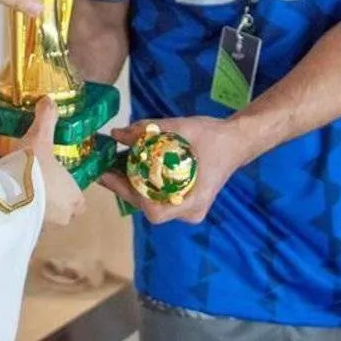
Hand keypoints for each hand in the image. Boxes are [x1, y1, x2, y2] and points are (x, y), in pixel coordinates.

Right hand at [21, 100, 84, 226]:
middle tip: (40, 186)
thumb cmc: (33, 167)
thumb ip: (46, 119)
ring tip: (21, 191)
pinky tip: (9, 201)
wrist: (8, 194)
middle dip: (53, 203)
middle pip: (63, 213)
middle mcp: (62, 216)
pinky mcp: (23, 231)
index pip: (80, 203)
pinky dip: (20, 217)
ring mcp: (43, 227)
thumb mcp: (39, 138)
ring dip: (36, 209)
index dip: (72, 195)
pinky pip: (26, 225)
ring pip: (44, 220)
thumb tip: (48, 99)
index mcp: (73, 196)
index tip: (60, 183)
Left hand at [100, 116, 253, 225]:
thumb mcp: (181, 127)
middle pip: (148, 206)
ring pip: (152, 202)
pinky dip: (144, 183)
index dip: (131, 195)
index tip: (113, 176)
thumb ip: (149, 130)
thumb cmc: (213, 136)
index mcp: (192, 202)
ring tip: (112, 166)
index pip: (154, 211)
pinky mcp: (185, 202)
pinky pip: (159, 196)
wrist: (237, 141)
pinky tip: (131, 167)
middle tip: (104, 168)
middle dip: (124, 187)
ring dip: (132, 185)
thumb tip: (117, 134)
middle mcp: (188, 212)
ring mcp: (187, 210)